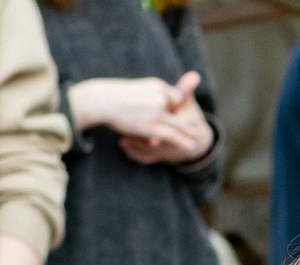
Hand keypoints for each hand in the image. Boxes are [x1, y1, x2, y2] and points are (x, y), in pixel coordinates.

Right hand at [70, 74, 212, 163]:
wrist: (101, 100)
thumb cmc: (111, 96)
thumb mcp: (132, 91)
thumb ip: (145, 97)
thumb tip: (147, 103)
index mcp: (157, 85)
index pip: (174, 97)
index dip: (177, 107)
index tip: (182, 113)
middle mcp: (162, 97)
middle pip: (181, 110)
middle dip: (188, 120)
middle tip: (198, 126)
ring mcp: (159, 112)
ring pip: (179, 124)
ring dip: (189, 132)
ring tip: (197, 137)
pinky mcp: (154, 126)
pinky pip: (173, 135)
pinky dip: (183, 140)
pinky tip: (191, 144)